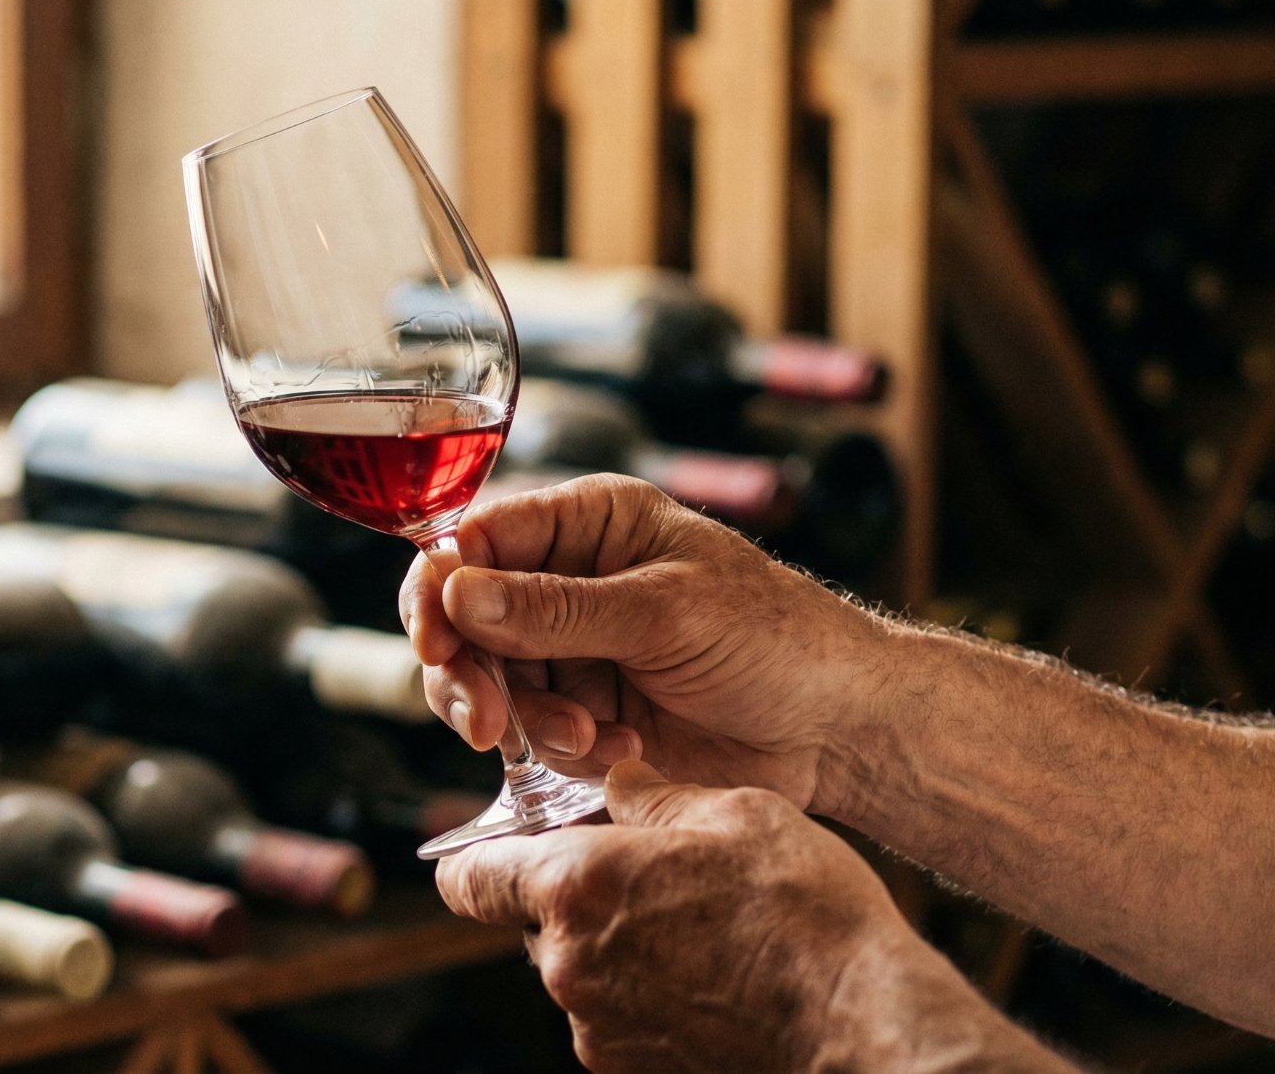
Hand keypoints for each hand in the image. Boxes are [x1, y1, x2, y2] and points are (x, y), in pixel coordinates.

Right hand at [401, 473, 900, 802]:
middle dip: (469, 673)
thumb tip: (457, 592)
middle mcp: (565, 581)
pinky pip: (528, 736)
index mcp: (587, 523)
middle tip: (488, 724)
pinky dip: (559, 751)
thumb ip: (558, 608)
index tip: (437, 644)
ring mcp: (570, 651)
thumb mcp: (666, 612)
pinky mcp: (582, 714)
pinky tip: (619, 749)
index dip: (439, 591)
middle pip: (462, 620)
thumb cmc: (775, 638)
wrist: (837, 728)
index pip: (474, 541)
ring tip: (588, 738)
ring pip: (487, 684)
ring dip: (523, 720)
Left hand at [437, 762, 1066, 1072]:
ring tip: (702, 927)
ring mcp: (598, 1030)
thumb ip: (651, 795)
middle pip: (533, 922)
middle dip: (577, 895)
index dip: (484, 854)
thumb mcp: (734, 813)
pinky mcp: (631, 1072)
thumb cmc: (805, 914)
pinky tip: (714, 974)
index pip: (466, 877)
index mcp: (575, 888)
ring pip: (580, 970)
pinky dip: (648, 993)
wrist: (861, 1027)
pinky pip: (617, 1016)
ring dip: (619, 944)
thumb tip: (614, 782)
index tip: (516, 841)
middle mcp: (568, 967)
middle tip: (653, 874)